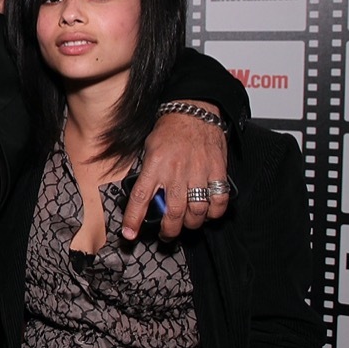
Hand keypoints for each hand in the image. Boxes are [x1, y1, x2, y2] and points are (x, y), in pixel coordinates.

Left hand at [124, 103, 228, 240]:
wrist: (194, 112)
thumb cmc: (169, 131)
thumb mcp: (148, 149)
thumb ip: (146, 173)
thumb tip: (143, 197)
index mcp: (155, 165)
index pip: (141, 198)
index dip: (134, 219)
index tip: (130, 234)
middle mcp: (176, 172)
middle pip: (174, 212)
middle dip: (169, 230)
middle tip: (166, 235)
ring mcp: (199, 172)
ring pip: (197, 211)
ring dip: (191, 224)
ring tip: (187, 225)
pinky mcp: (217, 171)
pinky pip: (219, 200)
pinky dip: (214, 212)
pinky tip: (208, 214)